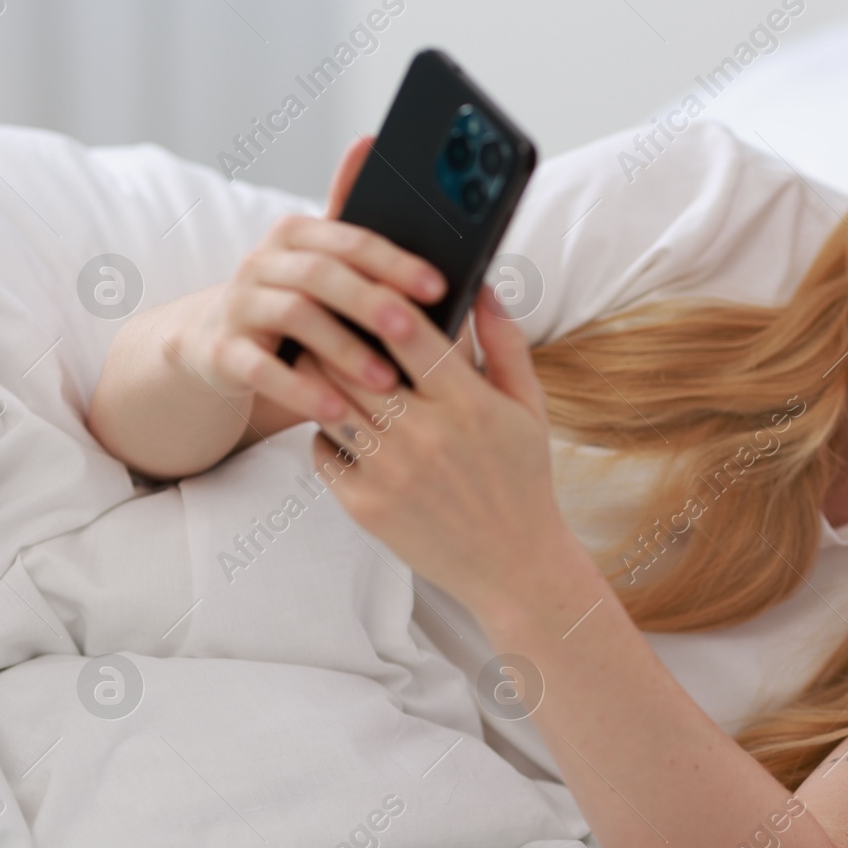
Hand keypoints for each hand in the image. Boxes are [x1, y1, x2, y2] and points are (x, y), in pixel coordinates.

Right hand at [171, 136, 446, 423]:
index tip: (440, 285)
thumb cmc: (297, 303)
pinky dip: (300, 389)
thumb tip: (371, 140)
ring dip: (344, 349)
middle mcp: (264, 261)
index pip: (351, 239)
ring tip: (386, 381)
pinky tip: (335, 411)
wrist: (216, 345)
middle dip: (371, 301)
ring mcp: (240, 304)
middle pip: (322, 274)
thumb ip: (354, 216)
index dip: (395, 261)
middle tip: (412, 329)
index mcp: (299, 234)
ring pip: (294, 318)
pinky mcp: (222, 351)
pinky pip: (260, 369)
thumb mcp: (326, 262)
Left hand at [305, 285, 584, 617]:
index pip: (409, 331)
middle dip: (333, 333)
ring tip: (323, 363)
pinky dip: (322, 431)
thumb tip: (482, 284)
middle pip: (350, 361)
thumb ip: (505, 342)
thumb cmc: (522, 479)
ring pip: (326, 402)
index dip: (381, 298)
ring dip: (318, 377)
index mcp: (468, 403)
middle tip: (325, 316)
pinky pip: (320, 450)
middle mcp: (424, 435)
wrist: (514, 565)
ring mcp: (389, 472)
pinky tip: (339, 423)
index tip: (367, 282)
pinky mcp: (365, 505)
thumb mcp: (528, 407)